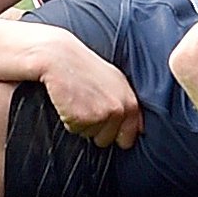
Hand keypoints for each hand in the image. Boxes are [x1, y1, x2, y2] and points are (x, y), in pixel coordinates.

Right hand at [34, 33, 142, 148]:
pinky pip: (74, 130)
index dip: (114, 135)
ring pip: (90, 136)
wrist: (59, 56)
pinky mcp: (86, 117)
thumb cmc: (83, 68)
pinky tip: (69, 101)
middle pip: (107, 140)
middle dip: (95, 129)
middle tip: (85, 104)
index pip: (130, 136)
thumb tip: (138, 131)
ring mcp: (105, 113)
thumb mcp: (113, 83)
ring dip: (81, 123)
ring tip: (77, 100)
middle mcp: (122, 108)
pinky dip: (68, 119)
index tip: (101, 120)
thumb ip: (125, 105)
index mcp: (131, 101)